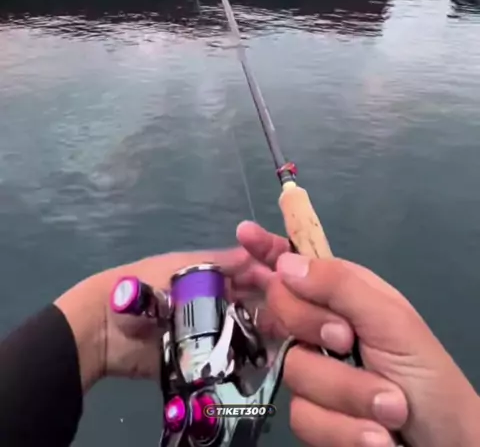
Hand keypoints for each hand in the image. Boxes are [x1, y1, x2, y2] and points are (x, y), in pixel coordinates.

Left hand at [54, 244, 276, 391]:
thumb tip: (258, 254)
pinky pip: (231, 360)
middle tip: (293, 314)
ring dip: (265, 333)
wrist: (102, 330)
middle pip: (254, 301)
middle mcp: (216, 300)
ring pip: (248, 331)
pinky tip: (267, 362)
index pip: (250, 270)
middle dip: (274, 306)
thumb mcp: (179, 267)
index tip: (292, 282)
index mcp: (211, 273)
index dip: (270, 274)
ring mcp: (210, 332)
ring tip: (285, 338)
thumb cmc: (140, 288)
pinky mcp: (201, 360)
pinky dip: (248, 361)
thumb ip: (218, 263)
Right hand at [237, 221, 479, 446]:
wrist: (445, 446)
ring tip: (390, 406)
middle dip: (315, 328)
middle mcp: (322, 328)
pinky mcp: (315, 417)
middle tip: (348, 340)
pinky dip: (346, 430)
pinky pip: (305, 418)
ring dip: (349, 393)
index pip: (296, 265)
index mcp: (343, 295)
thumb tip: (284, 264)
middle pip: (281, 311)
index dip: (268, 249)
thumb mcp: (391, 320)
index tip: (243, 233)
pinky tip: (376, 437)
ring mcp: (316, 374)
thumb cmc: (426, 374)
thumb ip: (339, 286)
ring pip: (295, 371)